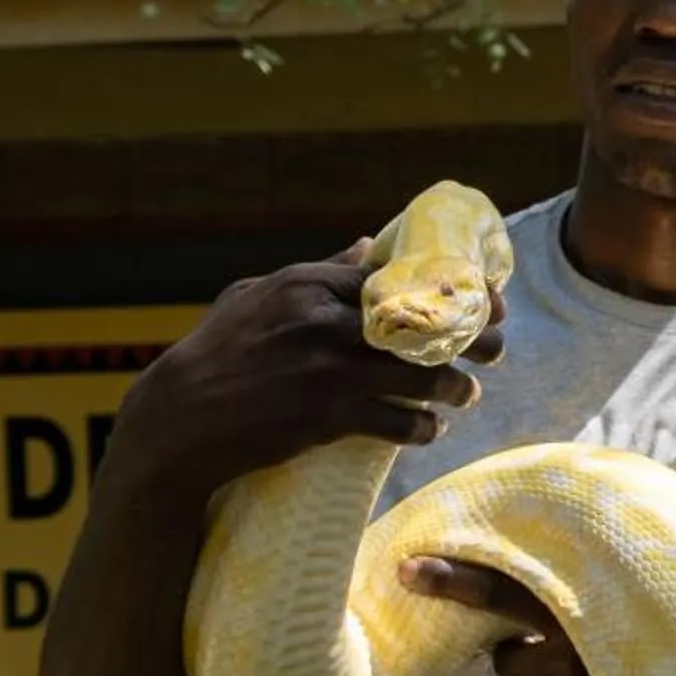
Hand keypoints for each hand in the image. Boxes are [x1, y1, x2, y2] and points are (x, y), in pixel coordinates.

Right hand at [112, 238, 506, 504]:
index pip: (397, 280)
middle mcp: (321, 321)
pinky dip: (422, 427)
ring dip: (454, 388)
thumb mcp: (258, 297)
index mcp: (306, 284)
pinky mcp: (328, 415)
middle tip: (496, 351)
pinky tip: (430, 429)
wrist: (179, 421)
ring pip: (420, 376)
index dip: (450, 292)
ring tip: (466, 394)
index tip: (485, 301)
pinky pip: (399, 421)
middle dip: (473, 340)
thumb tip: (368, 246)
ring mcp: (327, 369)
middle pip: (423, 327)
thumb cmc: (219, 353)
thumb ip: (318, 273)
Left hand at [397, 558, 635, 675]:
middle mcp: (572, 652)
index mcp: (588, 609)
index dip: (454, 578)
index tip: (406, 568)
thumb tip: (544, 607)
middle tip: (561, 658)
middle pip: (501, 658)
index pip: (505, 590)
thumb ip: (597, 603)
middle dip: (520, 660)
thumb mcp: (641, 616)